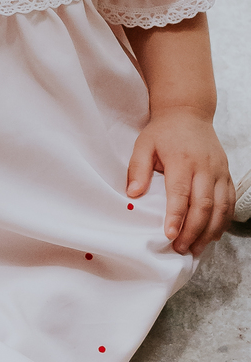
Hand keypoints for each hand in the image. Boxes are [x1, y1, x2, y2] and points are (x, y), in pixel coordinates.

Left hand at [126, 109, 233, 255]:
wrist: (188, 112)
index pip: (181, 193)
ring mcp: (219, 171)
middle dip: (193, 230)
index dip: (177, 216)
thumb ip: (137, 169)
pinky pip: (230, 201)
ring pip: (221, 206)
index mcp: (183, 160)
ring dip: (210, 230)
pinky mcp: (226, 174)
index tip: (170, 235)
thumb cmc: (163, 132)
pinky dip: (223, 221)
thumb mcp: (143, 145)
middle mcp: (205, 167)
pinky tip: (212, 235)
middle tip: (180, 248)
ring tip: (195, 248)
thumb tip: (133, 194)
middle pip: (204, 204)